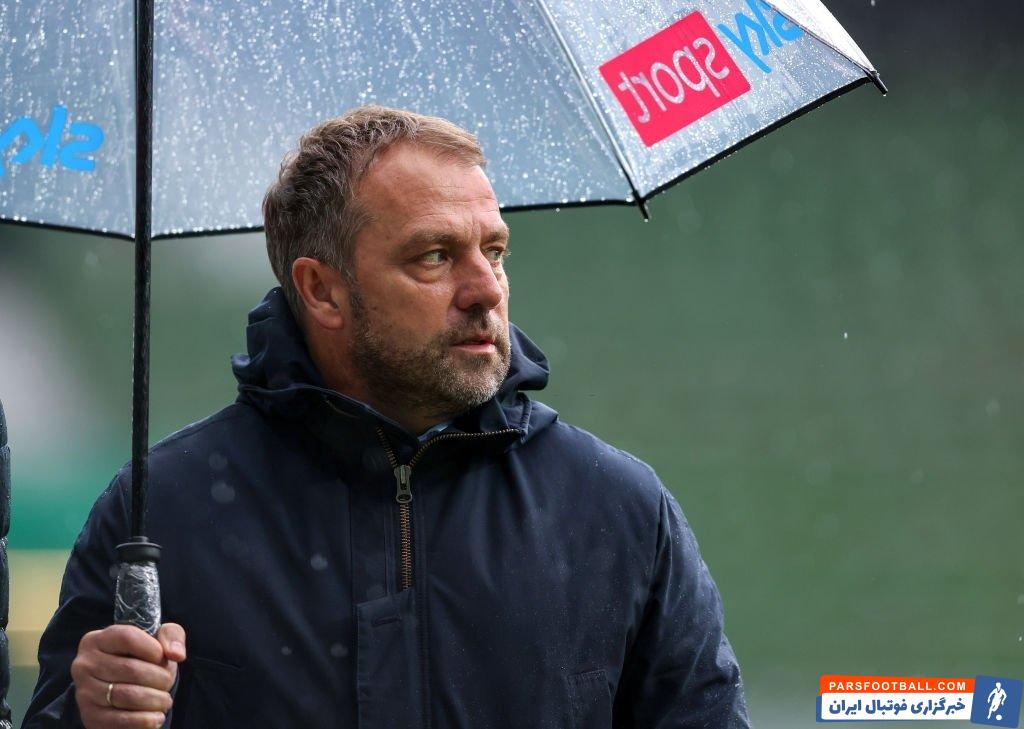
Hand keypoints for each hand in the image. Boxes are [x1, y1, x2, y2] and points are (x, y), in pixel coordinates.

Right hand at [71, 622, 186, 728]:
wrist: (125, 687)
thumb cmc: (143, 658)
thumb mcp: (158, 639)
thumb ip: (171, 636)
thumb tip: (176, 654)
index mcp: (98, 639)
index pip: (127, 637)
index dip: (153, 648)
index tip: (164, 658)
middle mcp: (84, 664)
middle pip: (130, 669)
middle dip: (159, 678)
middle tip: (167, 683)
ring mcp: (84, 692)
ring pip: (127, 695)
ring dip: (155, 700)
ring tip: (165, 700)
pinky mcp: (89, 717)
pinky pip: (120, 720)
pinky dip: (144, 720)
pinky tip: (156, 717)